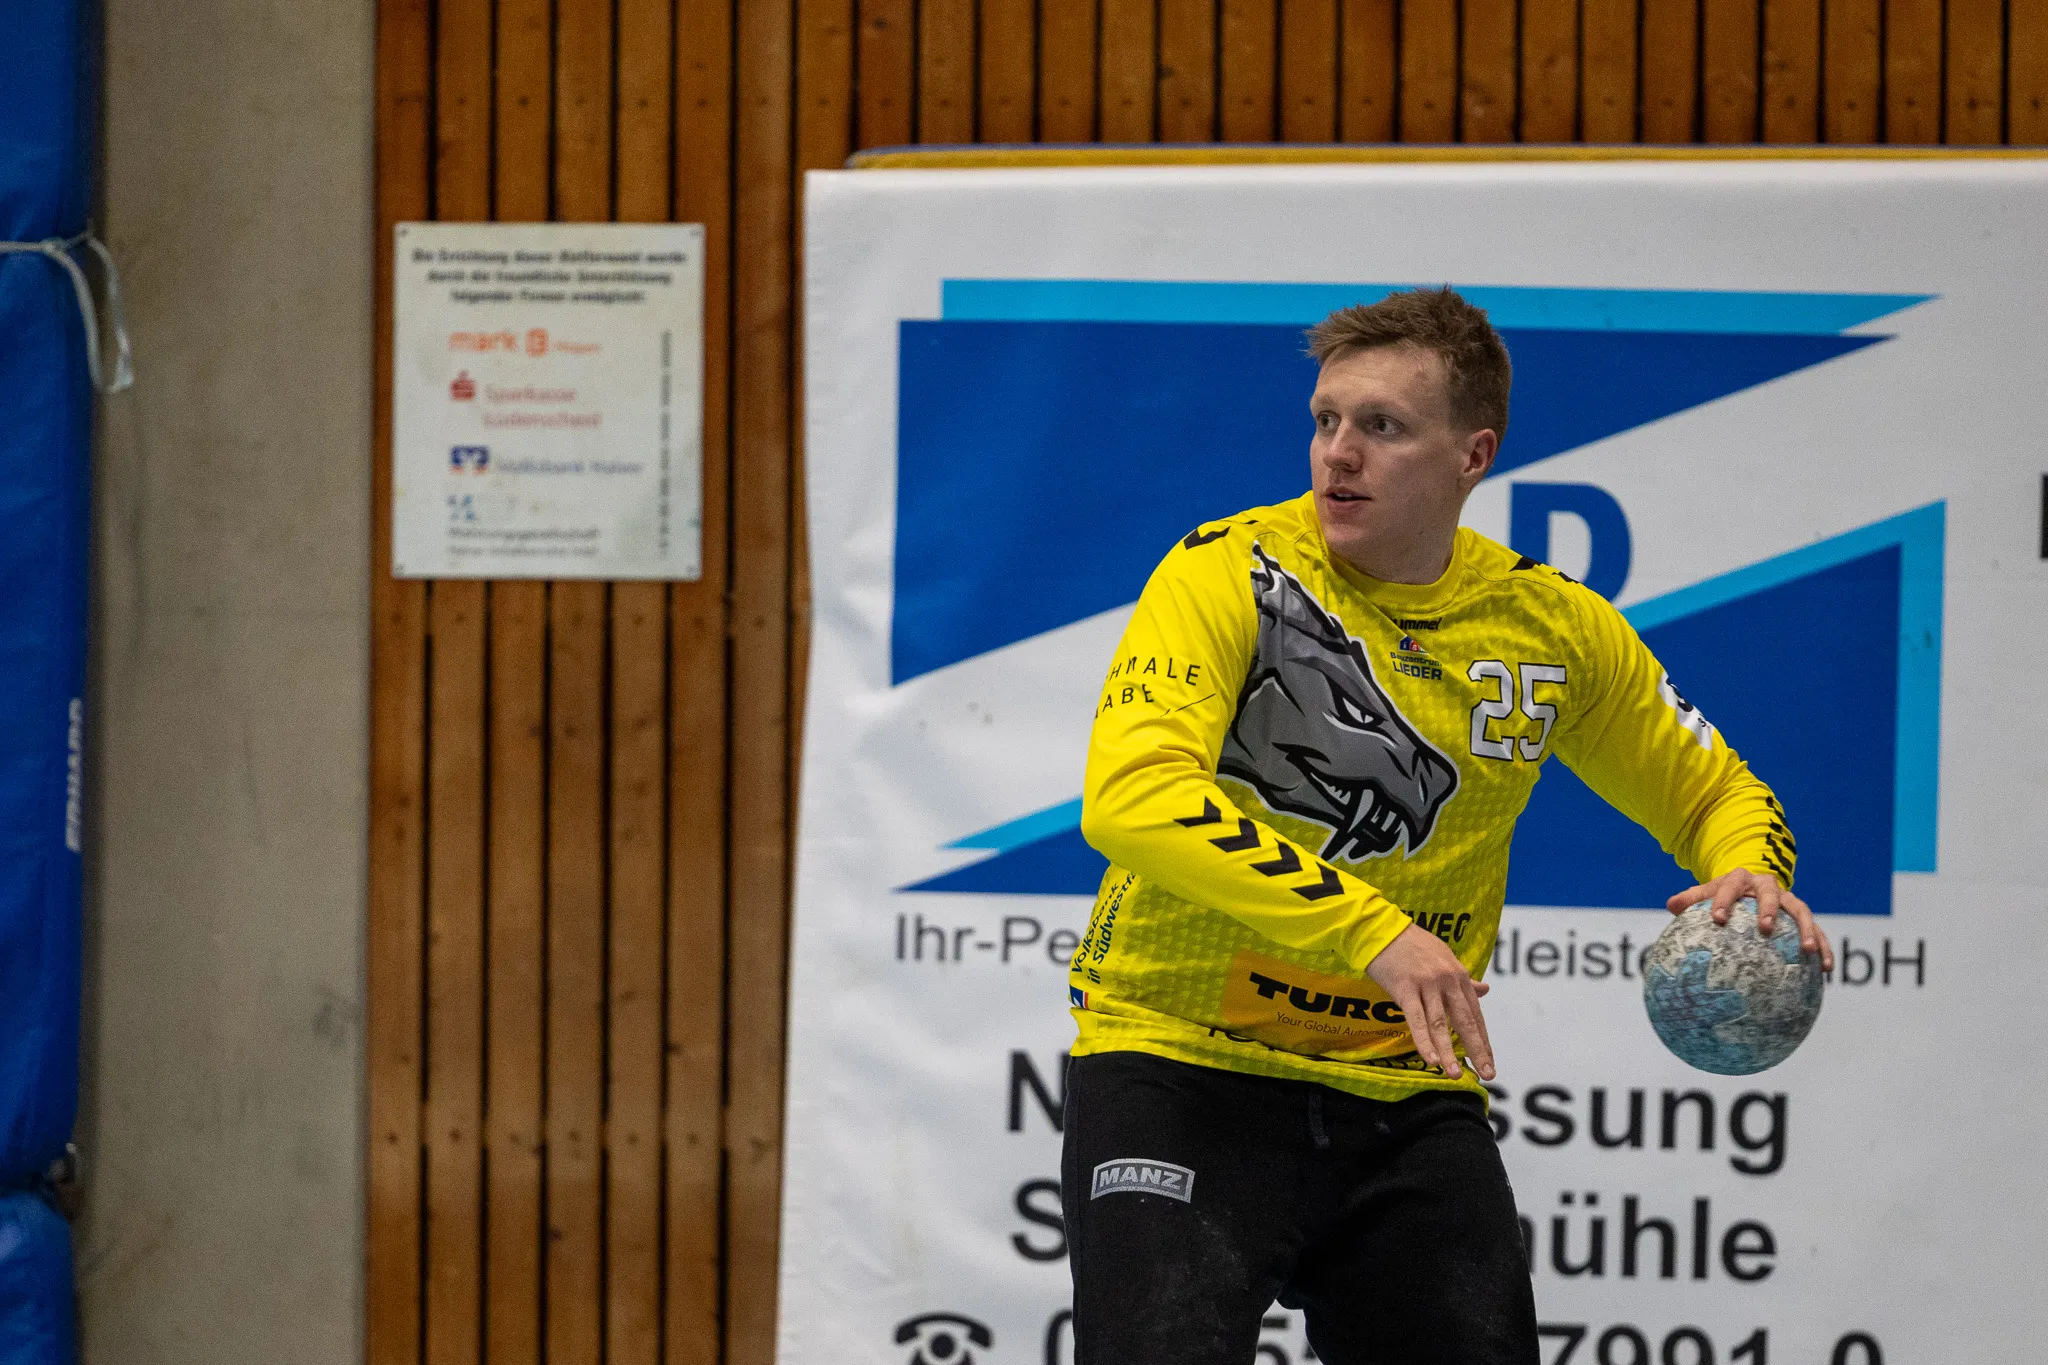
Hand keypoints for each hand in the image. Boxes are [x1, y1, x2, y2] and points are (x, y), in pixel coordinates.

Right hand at [1365, 924, 1494, 1081]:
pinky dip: (1424, 1041)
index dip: (1482, 1040)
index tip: (1489, 1061)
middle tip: (1487, 1074)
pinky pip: (1416, 1019)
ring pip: (1440, 1024)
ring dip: (1448, 1051)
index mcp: (1458, 975)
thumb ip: (1463, 979)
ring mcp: (1427, 984)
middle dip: (1477, 1050)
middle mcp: (1447, 981)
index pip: (1474, 1014)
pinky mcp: (1405, 988)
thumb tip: (1486, 989)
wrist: (1382, 928)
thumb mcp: (1443, 957)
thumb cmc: (1412, 944)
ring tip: (1455, 1074)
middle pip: (1465, 1021)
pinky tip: (1431, 1059)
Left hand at [1666, 867, 1833, 972]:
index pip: (1729, 887)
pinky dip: (1824, 948)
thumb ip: (1691, 898)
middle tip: (1766, 927)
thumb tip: (1671, 906)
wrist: (1752, 883)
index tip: (1717, 919)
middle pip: (1772, 895)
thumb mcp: (1707, 892)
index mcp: (1741, 880)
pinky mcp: (1802, 916)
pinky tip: (1825, 969)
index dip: (1723, 901)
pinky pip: (1818, 931)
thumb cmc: (1725, 893)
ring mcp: (1789, 900)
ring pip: (1802, 912)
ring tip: (1809, 951)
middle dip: (1770, 909)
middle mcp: (1769, 887)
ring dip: (1807, 930)